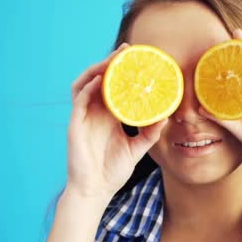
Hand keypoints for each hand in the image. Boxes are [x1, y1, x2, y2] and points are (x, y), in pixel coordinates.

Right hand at [66, 43, 167, 197]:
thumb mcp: (137, 149)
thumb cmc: (112, 171)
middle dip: (111, 63)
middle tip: (127, 51)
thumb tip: (166, 116)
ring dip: (97, 69)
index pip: (115, 87)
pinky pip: (79, 101)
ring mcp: (84, 117)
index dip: (123, 72)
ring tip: (112, 59)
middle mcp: (95, 112)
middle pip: (100, 80)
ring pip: (86, 84)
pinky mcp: (75, 125)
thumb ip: (150, 133)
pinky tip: (99, 80)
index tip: (139, 59)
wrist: (95, 191)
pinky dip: (88, 88)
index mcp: (108, 116)